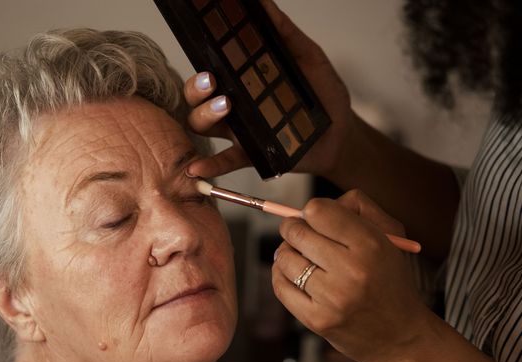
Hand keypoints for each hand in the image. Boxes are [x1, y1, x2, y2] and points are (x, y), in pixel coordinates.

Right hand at [184, 0, 353, 177]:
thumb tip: (264, 3)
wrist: (341, 133)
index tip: (209, 61)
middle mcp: (234, 105)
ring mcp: (240, 131)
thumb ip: (284, 33)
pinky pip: (225, 161)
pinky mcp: (251, 155)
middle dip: (197, 89)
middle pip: (196, 97)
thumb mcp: (307, 57)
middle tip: (214, 82)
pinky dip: (209, 166)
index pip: (209, 71)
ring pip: (203, 125)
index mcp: (241, 80)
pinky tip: (198, 168)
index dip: (201, 67)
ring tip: (225, 108)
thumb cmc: (321, 95)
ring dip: (204, 117)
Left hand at [271, 189, 428, 361]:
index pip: (317, 211)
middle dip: (293, 229)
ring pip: (284, 258)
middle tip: (299, 234)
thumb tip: (312, 206)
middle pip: (296, 232)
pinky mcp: (317, 320)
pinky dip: (281, 276)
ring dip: (286, 253)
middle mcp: (351, 270)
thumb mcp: (389, 236)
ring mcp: (332, 297)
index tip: (314, 219)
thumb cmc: (390, 280)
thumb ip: (355, 208)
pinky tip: (293, 275)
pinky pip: (280, 286)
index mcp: (370, 244)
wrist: (402, 337)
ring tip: (299, 257)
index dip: (311, 211)